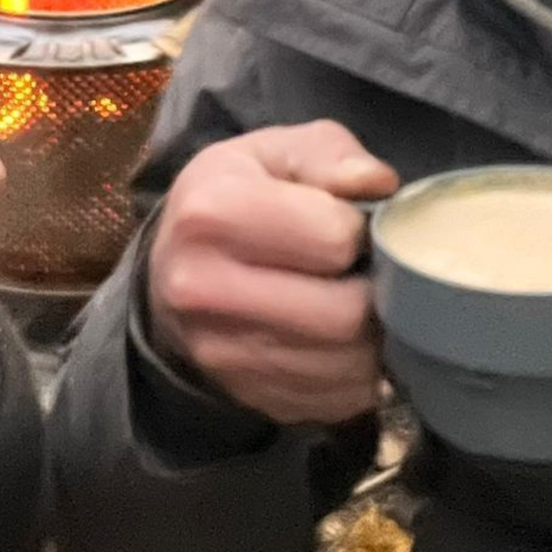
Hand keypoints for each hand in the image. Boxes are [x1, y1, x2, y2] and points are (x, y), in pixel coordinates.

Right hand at [149, 121, 397, 425]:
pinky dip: (358, 373)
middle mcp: (204, 290)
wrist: (172, 272)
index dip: (360, 227)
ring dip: (375, 336)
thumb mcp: (273, 152)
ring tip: (360, 301)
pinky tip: (342, 340)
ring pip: (348, 365)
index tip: (348, 223)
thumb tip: (379, 185)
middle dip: (378, 291)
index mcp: (211, 213)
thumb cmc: (234, 197)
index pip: (335, 238)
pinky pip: (337, 399)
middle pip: (345, 314)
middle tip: (370, 271)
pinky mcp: (247, 396)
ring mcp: (221, 355)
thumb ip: (330, 155)